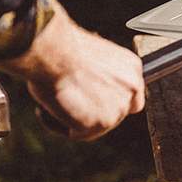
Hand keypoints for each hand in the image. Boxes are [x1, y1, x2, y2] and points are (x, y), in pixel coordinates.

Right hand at [0, 4, 144, 140]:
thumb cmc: (64, 47)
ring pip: (94, 127)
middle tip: (67, 98)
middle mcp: (132, 90)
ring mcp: (117, 109)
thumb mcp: (96, 57)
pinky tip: (49, 107)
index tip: (90, 98)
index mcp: (133, 69)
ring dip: (74, 119)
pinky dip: (57, 124)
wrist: (53, 50)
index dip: (109, 101)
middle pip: (115, 115)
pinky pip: (74, 133)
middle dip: (91, 111)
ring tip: (56, 99)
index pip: (131, 98)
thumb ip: (104, 77)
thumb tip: (94, 89)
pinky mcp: (97, 124)